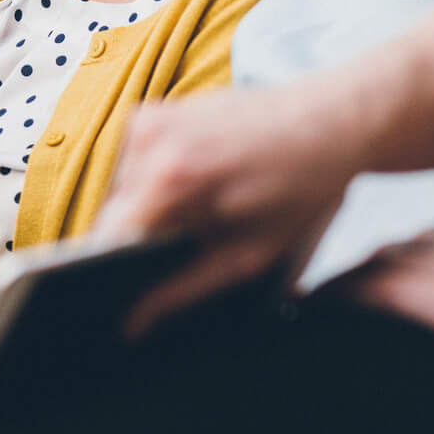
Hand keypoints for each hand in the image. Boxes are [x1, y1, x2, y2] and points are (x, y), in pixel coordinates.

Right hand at [92, 81, 355, 337]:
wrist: (330, 123)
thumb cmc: (300, 191)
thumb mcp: (246, 257)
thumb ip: (180, 293)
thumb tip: (131, 325)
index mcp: (167, 181)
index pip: (102, 241)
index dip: (105, 274)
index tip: (116, 295)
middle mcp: (146, 140)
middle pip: (109, 215)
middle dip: (134, 240)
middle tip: (183, 251)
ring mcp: (146, 117)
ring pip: (117, 190)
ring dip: (145, 209)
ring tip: (197, 216)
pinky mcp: (152, 109)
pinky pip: (131, 161)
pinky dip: (153, 180)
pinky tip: (196, 186)